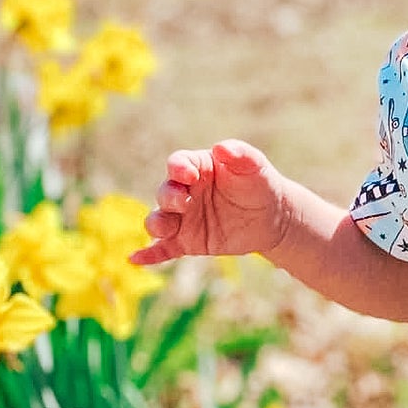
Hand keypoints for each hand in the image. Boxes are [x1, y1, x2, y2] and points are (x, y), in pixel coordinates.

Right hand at [127, 140, 288, 266]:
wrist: (272, 218)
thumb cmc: (260, 184)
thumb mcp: (255, 166)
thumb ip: (240, 155)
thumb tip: (221, 148)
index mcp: (197, 167)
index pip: (178, 164)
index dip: (179, 168)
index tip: (189, 176)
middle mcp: (184, 191)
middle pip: (165, 192)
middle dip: (169, 197)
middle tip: (184, 202)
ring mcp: (183, 218)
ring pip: (159, 221)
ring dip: (157, 224)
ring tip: (164, 229)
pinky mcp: (187, 242)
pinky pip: (164, 249)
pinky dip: (149, 254)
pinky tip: (135, 259)